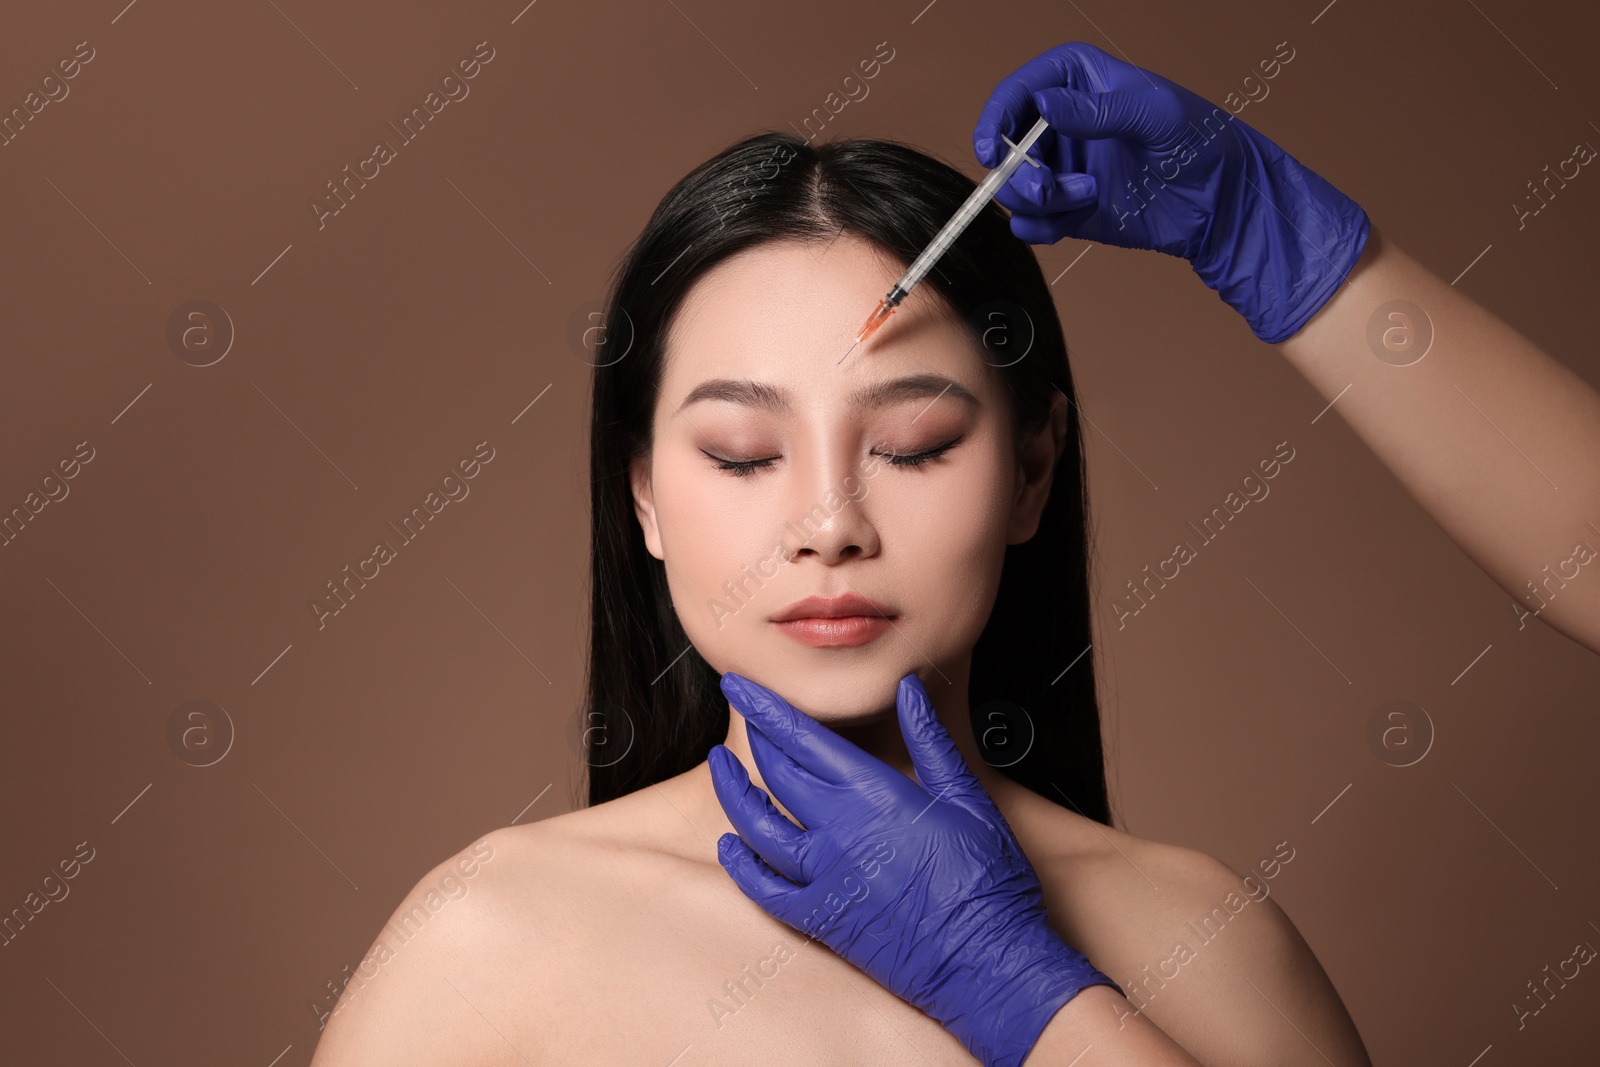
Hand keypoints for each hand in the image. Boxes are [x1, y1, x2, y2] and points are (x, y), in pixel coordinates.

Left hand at [708, 671, 1120, 1066]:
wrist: (988, 962)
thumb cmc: (988, 878)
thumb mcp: (967, 797)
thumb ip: (930, 740)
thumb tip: (910, 688)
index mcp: (874, 794)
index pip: (801, 737)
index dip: (764, 706)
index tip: (738, 684)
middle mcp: (838, 831)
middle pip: (775, 772)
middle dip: (753, 737)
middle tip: (741, 713)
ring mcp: (824, 878)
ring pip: (755, 826)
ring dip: (731, 792)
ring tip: (719, 767)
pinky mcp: (821, 919)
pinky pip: (763, 889)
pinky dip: (740, 865)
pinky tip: (729, 845)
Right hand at [972, 41, 1369, 343]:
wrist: (1220, 202)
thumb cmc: (1198, 141)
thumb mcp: (1154, 114)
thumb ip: (1098, 111)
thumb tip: (1044, 106)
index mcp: (1078, 82)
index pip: (1020, 90)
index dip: (997, 117)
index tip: (994, 149)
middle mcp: (1061, 124)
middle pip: (1007, 144)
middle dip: (1018, 171)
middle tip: (1046, 189)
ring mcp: (1062, 168)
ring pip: (1015, 186)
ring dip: (1039, 200)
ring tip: (1086, 198)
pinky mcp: (1067, 209)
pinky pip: (1030, 222)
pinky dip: (1040, 227)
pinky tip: (1072, 223)